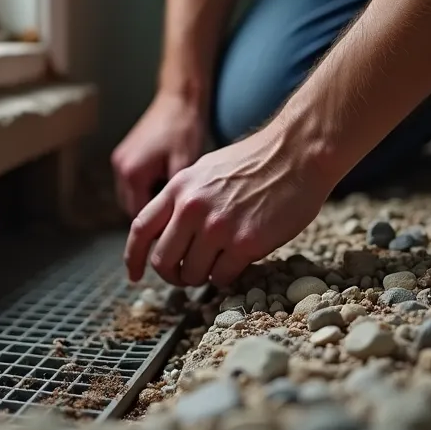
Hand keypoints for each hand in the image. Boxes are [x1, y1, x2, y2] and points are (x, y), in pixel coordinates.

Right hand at [111, 92, 207, 217]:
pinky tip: (165, 184)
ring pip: (130, 197)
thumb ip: (174, 196)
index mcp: (132, 173)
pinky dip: (145, 189)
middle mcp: (120, 168)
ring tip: (173, 200)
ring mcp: (119, 160)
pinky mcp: (124, 154)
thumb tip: (175, 221)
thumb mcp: (185, 165)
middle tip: (176, 217)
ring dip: (148, 202)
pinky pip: (132, 183)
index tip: (176, 231)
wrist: (178, 98)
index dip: (157, 227)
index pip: (139, 216)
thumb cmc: (184, 128)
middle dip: (152, 216)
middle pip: (131, 209)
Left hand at [122, 125, 336, 287]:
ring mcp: (217, 227)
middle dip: (172, 274)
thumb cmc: (256, 162)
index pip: (140, 228)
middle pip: (162, 260)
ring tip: (218, 262)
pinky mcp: (245, 243)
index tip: (133, 274)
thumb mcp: (205, 171)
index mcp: (178, 188)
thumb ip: (183, 199)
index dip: (132, 257)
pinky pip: (221, 277)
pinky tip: (238, 261)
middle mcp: (192, 208)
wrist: (298, 153)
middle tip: (186, 275)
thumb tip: (167, 231)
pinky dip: (226, 276)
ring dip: (202, 276)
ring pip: (192, 274)